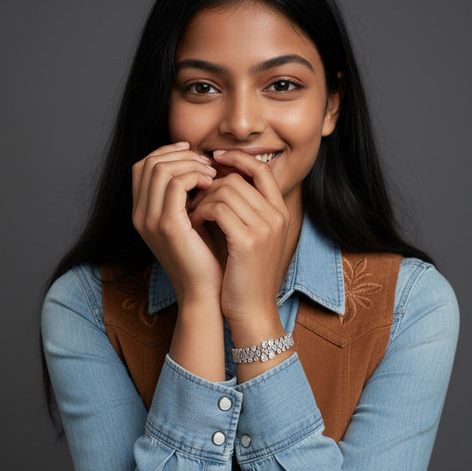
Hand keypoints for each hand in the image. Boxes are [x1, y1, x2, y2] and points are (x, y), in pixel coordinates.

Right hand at [131, 142, 222, 305]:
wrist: (205, 291)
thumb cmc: (204, 256)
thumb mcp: (191, 219)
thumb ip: (186, 194)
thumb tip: (198, 161)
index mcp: (142, 213)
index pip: (143, 166)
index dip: (168, 152)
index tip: (194, 154)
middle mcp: (140, 215)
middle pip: (148, 163)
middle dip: (180, 155)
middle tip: (206, 162)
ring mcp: (150, 220)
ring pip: (161, 169)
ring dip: (190, 164)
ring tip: (212, 174)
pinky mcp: (167, 226)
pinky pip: (175, 185)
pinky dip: (195, 176)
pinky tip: (211, 184)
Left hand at [189, 150, 290, 342]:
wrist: (252, 311)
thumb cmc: (245, 276)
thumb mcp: (251, 238)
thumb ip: (244, 210)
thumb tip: (219, 181)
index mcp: (280, 213)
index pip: (261, 169)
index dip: (236, 160)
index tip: (213, 160)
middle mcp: (276, 217)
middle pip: (236, 179)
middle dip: (208, 185)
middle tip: (193, 198)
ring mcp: (264, 228)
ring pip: (225, 190)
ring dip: (201, 199)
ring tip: (191, 213)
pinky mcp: (248, 241)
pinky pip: (218, 209)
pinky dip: (201, 211)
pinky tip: (193, 222)